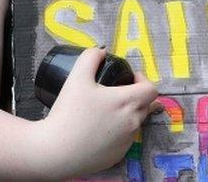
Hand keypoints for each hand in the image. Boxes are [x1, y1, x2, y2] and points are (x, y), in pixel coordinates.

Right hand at [38, 48, 157, 177]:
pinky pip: (124, 140)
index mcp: (127, 102)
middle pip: (145, 106)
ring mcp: (126, 142)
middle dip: (135, 96)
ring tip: (104, 112)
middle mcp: (133, 123)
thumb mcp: (76, 77)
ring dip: (127, 115)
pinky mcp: (118, 156)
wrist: (56, 152)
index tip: (129, 79)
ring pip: (135, 123)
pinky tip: (98, 131)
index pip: (151, 89)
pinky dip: (117, 133)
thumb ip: (90, 58)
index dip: (143, 80)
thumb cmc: (68, 113)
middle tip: (114, 93)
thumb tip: (101, 51)